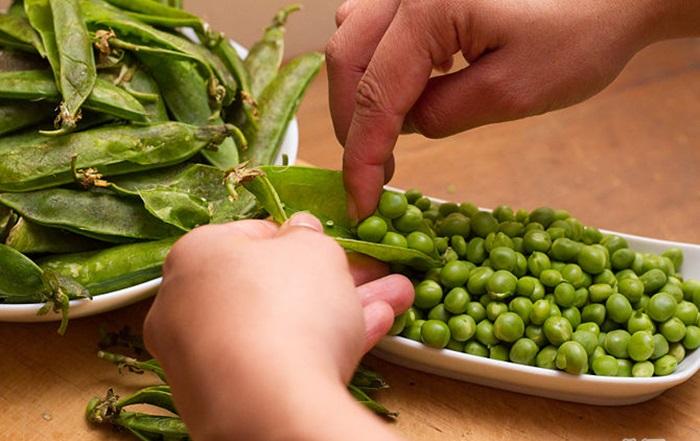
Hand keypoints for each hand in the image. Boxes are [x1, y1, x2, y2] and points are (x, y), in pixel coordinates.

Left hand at [144, 213, 410, 440]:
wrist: (269, 405)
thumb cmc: (287, 305)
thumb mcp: (314, 250)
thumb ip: (310, 236)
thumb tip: (302, 230)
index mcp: (195, 255)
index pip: (249, 236)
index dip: (296, 237)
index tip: (326, 244)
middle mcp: (188, 305)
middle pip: (271, 284)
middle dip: (331, 278)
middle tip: (368, 273)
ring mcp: (205, 356)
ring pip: (284, 324)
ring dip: (341, 309)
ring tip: (393, 298)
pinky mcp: (227, 397)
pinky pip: (281, 360)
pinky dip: (324, 345)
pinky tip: (372, 330)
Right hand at [327, 0, 698, 218]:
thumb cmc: (580, 33)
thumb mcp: (511, 92)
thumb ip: (442, 114)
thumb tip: (405, 126)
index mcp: (428, 8)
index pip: (375, 94)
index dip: (361, 157)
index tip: (360, 203)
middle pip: (346, 60)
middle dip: (352, 124)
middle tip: (373, 173)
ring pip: (352, 38)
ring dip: (358, 90)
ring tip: (385, 133)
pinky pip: (374, 23)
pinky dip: (374, 62)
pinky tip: (403, 84)